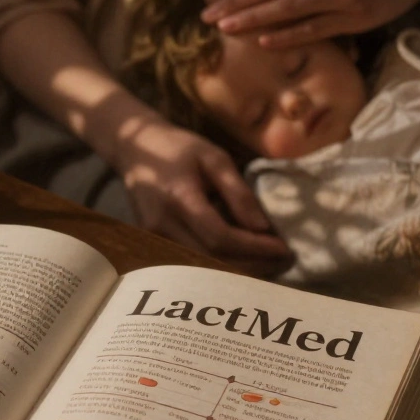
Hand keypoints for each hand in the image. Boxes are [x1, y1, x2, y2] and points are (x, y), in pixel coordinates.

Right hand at [115, 116, 294, 276]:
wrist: (136, 151)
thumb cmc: (180, 148)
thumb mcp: (215, 158)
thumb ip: (238, 192)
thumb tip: (262, 228)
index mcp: (179, 198)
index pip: (220, 237)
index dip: (254, 247)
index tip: (283, 248)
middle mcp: (162, 225)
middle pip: (212, 259)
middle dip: (251, 265)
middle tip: (283, 262)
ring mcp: (153, 238)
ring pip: (201, 268)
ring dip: (238, 270)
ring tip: (268, 264)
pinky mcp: (153, 244)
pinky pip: (191, 262)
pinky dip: (220, 265)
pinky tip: (242, 260)